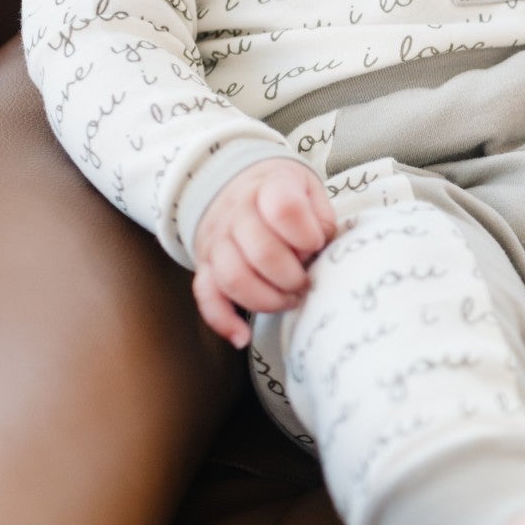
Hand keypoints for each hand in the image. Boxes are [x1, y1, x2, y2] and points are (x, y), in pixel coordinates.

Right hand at [190, 158, 336, 347]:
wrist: (237, 186)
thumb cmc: (283, 195)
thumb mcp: (309, 190)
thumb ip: (320, 217)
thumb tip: (319, 248)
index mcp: (268, 189)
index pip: (284, 209)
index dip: (306, 235)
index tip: (316, 245)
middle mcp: (237, 214)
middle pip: (261, 251)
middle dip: (292, 277)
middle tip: (306, 282)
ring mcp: (216, 242)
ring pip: (234, 278)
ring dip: (268, 300)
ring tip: (289, 300)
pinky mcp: (205, 267)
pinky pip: (206, 297)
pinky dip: (223, 321)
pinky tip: (242, 337)